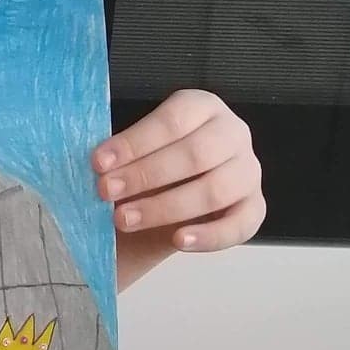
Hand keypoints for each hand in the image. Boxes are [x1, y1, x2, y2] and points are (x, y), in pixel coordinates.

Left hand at [93, 91, 263, 281]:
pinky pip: (240, 225)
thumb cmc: (148, 165)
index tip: (99, 163)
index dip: (135, 142)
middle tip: (106, 191)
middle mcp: (232, 134)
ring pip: (215, 190)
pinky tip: (178, 241)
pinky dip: (209, 236)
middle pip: (195, 154)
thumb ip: (121, 154)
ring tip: (125, 219)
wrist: (169, 196)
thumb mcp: (135, 150)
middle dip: (145, 175)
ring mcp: (247, 172)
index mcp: (202, 108)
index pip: (173, 120)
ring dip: (165, 207)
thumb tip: (95, 166)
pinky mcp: (254, 208)